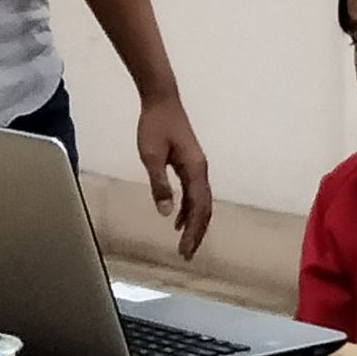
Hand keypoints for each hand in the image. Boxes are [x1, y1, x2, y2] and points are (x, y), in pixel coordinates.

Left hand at [137, 95, 211, 259]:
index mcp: (195, 169)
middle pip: (205, 208)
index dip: (193, 232)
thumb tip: (165, 213)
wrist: (162, 100)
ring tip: (184, 244)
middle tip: (186, 255)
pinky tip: (177, 220)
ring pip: (201, 201)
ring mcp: (197, 166)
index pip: (199, 208)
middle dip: (197, 232)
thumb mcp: (151, 156)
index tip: (184, 251)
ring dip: (194, 223)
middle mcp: (201, 170)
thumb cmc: (155, 126)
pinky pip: (194, 192)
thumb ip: (159, 184)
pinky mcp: (189, 163)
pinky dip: (189, 209)